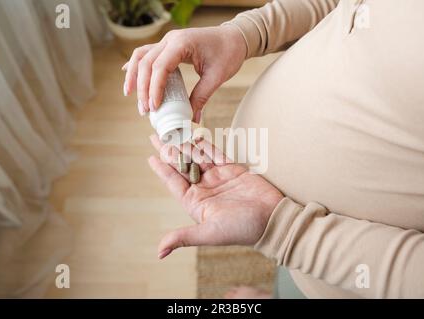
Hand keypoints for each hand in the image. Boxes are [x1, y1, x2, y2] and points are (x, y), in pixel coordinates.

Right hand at [123, 25, 246, 121]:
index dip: (154, 89)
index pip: (160, 67)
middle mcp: (170, 39)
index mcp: (182, 43)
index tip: (154, 107)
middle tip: (144, 110)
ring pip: (142, 56)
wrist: (234, 37)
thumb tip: (192, 119)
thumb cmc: (228, 53)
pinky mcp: (168, 45)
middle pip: (146, 63)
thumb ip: (202, 96)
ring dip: (134, 76)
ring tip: (130, 95)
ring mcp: (168, 41)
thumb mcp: (217, 76)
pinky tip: (127, 74)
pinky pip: (147, 53)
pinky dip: (137, 65)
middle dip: (143, 88)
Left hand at [148, 135, 283, 258]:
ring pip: (198, 156)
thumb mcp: (209, 233)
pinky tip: (196, 135)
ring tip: (174, 131)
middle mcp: (205, 189)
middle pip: (183, 166)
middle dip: (170, 151)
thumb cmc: (241, 229)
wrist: (272, 219)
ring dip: (186, 144)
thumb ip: (183, 237)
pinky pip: (216, 153)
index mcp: (196, 202)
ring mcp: (218, 177)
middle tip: (158, 135)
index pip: (174, 182)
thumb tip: (159, 253)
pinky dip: (206, 144)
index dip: (162, 169)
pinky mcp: (232, 169)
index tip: (150, 157)